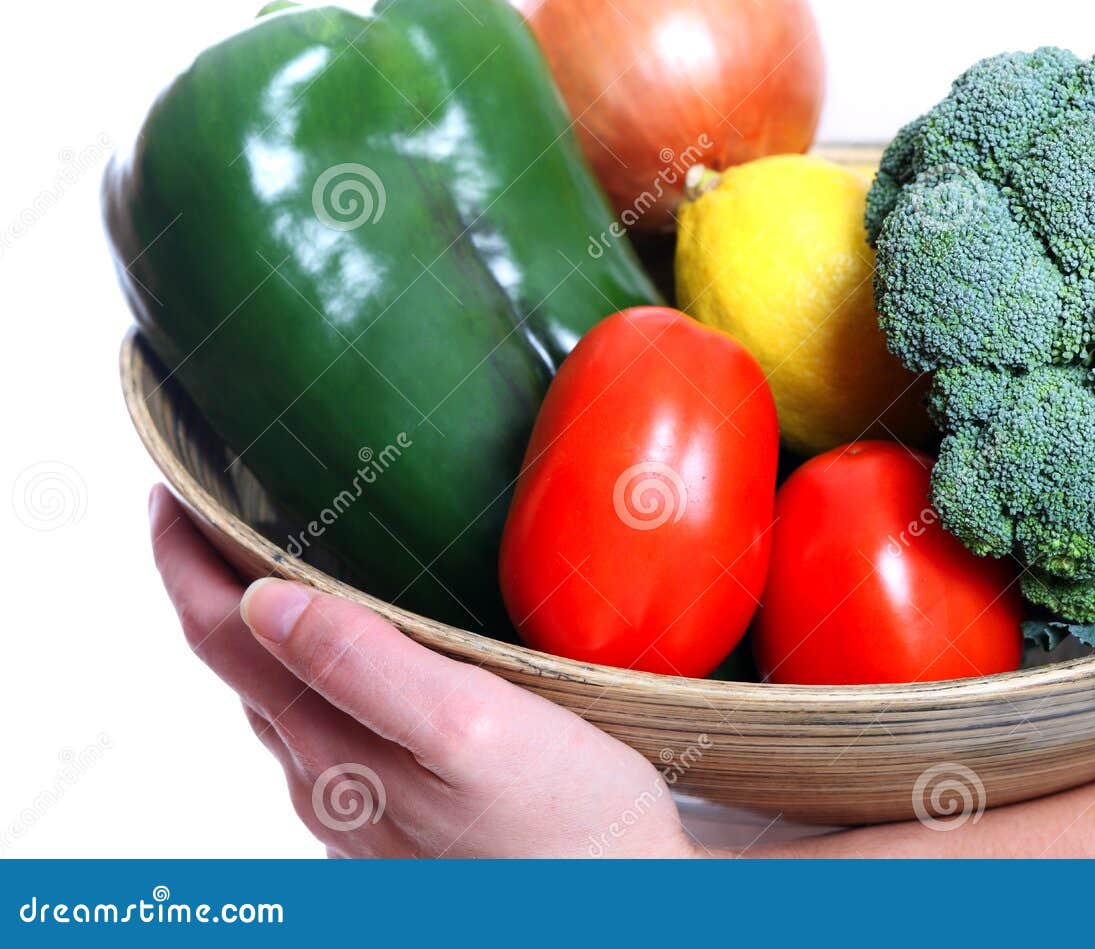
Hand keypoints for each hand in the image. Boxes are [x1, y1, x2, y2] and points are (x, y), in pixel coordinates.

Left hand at [147, 486, 697, 857]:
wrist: (623, 920)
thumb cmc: (570, 829)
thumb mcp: (473, 729)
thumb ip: (365, 666)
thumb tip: (259, 600)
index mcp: (332, 751)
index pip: (220, 637)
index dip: (182, 560)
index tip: (168, 490)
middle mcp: (326, 787)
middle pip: (240, 667)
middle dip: (214, 584)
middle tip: (214, 508)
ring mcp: (358, 814)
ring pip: (281, 703)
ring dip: (259, 632)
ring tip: (271, 566)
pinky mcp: (399, 829)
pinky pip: (327, 734)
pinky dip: (312, 676)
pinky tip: (352, 662)